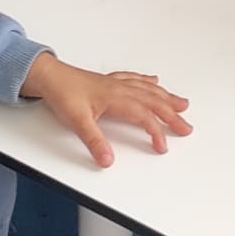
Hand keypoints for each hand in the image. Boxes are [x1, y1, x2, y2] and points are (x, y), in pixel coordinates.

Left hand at [20, 52, 192, 168]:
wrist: (48, 75)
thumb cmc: (62, 94)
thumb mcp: (77, 122)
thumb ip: (95, 142)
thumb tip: (108, 160)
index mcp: (115, 98)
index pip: (143, 116)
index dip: (155, 131)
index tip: (163, 146)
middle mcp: (119, 89)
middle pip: (152, 102)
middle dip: (172, 115)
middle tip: (187, 127)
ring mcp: (115, 84)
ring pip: (147, 89)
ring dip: (166, 97)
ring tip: (182, 104)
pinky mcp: (108, 81)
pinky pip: (135, 79)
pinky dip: (147, 81)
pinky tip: (153, 80)